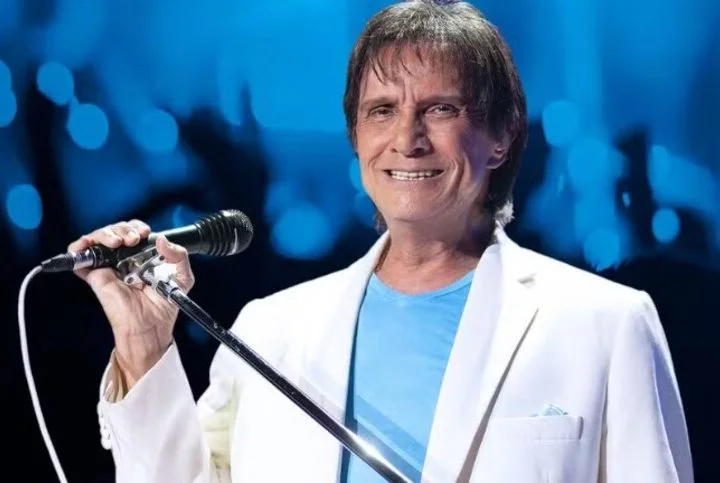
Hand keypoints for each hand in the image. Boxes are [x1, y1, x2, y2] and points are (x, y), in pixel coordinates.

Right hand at [68, 219, 194, 387]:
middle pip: (117, 230)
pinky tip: (90, 245)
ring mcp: (109, 265)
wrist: (150, 327)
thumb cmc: (164, 305)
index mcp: (144, 255)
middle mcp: (125, 258)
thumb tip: (162, 240)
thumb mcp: (183, 278)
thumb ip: (180, 256)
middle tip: (133, 239)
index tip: (145, 233)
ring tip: (118, 242)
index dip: (138, 227)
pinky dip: (80, 245)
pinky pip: (80, 256)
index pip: (135, 230)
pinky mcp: (95, 275)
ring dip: (106, 233)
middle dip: (124, 228)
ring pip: (99, 237)